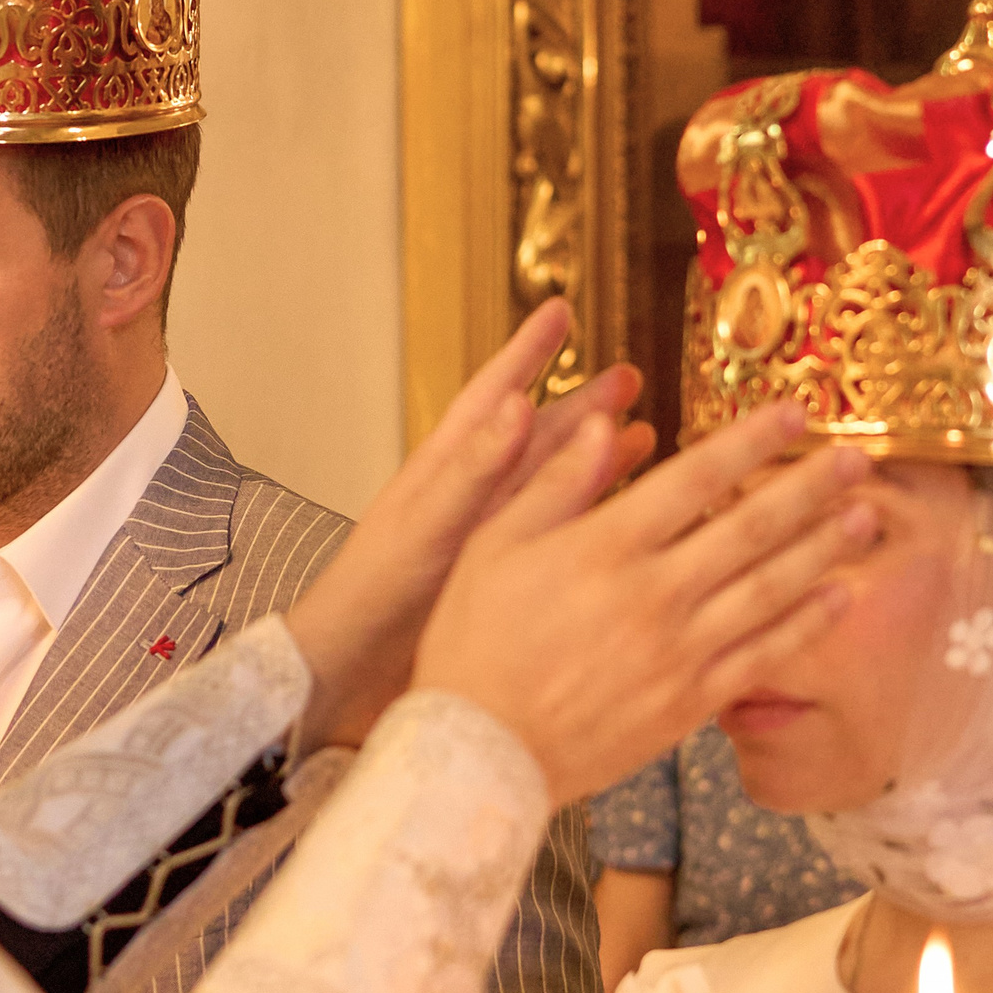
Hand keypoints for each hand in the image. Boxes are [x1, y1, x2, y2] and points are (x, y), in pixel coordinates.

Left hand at [286, 299, 655, 751]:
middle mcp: (469, 500)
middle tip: (630, 377)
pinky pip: (556, 539)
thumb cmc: (370, 601)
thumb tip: (517, 401)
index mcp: (442, 473)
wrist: (347, 680)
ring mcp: (487, 541)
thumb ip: (470, 470)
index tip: (560, 312)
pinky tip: (627, 518)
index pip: (491, 396)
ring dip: (595, 460)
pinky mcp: (502, 583)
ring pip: (553, 487)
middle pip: (536, 437)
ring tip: (644, 435)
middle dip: (581, 405)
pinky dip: (593, 521)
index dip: (526, 353)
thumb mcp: (423, 527)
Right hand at [415, 402, 875, 805]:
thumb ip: (554, 482)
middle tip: (856, 456)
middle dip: (811, 487)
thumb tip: (606, 422)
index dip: (751, 441)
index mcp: (604, 546)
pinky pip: (763, 656)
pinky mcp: (688, 702)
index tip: (794, 412)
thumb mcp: (493, 545)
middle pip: (752, 528)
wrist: (478, 750)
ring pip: (772, 589)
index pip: (696, 477)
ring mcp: (679, 651)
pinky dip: (807, 625)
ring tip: (868, 515)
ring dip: (825, 549)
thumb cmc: (473, 642)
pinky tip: (839, 598)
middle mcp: (654, 593)